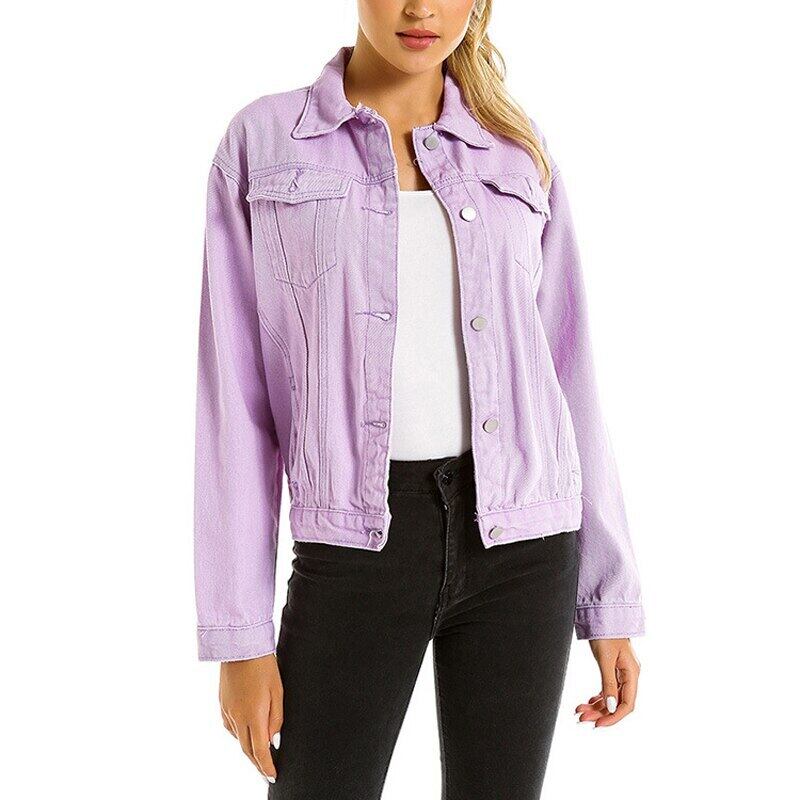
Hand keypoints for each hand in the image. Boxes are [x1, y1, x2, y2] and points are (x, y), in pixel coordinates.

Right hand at [219, 654, 282, 782]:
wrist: (240, 646)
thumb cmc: (263, 665)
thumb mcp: (277, 691)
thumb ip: (276, 718)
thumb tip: (273, 741)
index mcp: (253, 715)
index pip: (259, 750)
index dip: (266, 766)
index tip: (273, 776)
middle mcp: (237, 716)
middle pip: (246, 749)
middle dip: (257, 763)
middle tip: (267, 771)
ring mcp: (227, 710)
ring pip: (238, 738)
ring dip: (248, 748)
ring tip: (259, 754)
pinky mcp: (222, 704)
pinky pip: (231, 727)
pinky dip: (240, 734)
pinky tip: (247, 732)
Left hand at [576, 638, 639, 726]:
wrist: (603, 614)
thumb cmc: (606, 633)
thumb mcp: (605, 659)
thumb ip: (608, 683)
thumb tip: (612, 707)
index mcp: (632, 673)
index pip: (627, 704)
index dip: (613, 717)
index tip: (598, 724)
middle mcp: (629, 674)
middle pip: (617, 702)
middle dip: (600, 712)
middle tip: (581, 718)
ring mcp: (621, 671)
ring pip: (611, 696)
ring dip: (596, 705)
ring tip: (580, 711)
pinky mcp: (613, 668)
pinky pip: (608, 688)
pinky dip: (598, 696)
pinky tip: (588, 702)